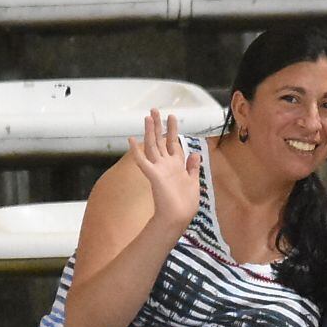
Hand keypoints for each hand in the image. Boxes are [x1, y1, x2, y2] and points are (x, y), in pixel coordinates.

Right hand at [128, 109, 199, 233]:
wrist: (178, 217)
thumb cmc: (185, 203)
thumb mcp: (193, 182)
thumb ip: (192, 167)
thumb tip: (194, 154)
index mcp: (176, 166)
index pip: (173, 144)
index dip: (172, 130)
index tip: (172, 117)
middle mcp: (166, 165)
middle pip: (161, 141)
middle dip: (159, 125)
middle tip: (155, 110)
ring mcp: (159, 169)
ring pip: (152, 146)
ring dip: (149, 131)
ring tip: (147, 117)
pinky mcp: (153, 175)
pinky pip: (142, 161)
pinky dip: (136, 151)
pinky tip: (131, 140)